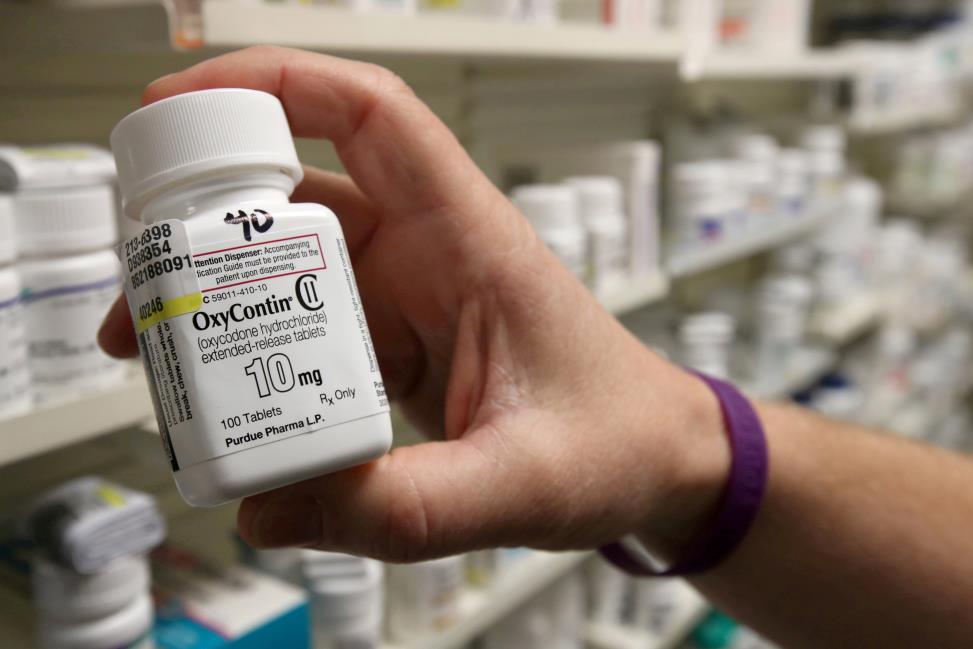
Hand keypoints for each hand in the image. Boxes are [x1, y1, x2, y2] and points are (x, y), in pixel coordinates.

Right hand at [99, 46, 727, 562]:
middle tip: (141, 271)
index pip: (373, 116)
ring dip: (217, 283)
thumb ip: (407, 505)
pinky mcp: (396, 338)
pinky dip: (252, 335)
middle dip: (207, 213)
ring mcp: (409, 293)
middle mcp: (431, 251)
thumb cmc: (616, 442)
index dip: (275, 83)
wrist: (653, 462)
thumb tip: (274, 504)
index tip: (183, 103)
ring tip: (149, 338)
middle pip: (300, 187)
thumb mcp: (521, 483)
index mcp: (470, 241)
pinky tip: (217, 379)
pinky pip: (306, 315)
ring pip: (291, 255)